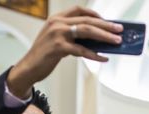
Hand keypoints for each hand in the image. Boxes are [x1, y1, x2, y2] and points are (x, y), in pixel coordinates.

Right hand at [7, 6, 123, 96]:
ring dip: (105, 37)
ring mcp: (57, 34)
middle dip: (106, 26)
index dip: (95, 14)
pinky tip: (104, 58)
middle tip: (120, 30)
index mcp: (57, 18)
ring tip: (117, 42)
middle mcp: (57, 23)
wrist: (29, 67)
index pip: (79, 10)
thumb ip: (73, 37)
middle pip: (87, 21)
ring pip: (87, 32)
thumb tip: (97, 42)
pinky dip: (95, 55)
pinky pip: (82, 51)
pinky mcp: (59, 48)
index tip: (107, 21)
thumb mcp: (57, 40)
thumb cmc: (45, 55)